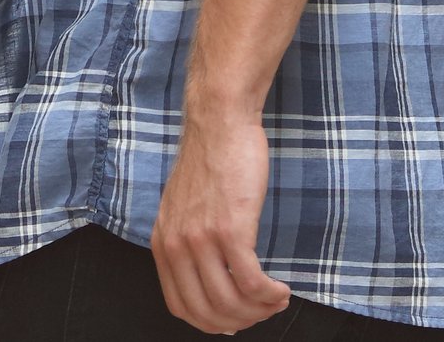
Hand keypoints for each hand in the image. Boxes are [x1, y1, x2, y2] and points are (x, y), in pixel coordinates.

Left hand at [152, 106, 290, 333]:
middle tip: (263, 311)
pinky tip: (280, 289)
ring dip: (260, 311)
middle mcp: (177, 246)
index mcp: (163, 244)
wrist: (219, 122)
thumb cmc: (211, 161)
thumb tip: (213, 293)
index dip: (212, 322)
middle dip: (241, 321)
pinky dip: (269, 295)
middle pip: (207, 313)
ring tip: (276, 299)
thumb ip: (190, 247)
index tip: (236, 318)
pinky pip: (251, 283)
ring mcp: (202, 239)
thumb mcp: (184, 209)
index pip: (181, 308)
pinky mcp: (231, 229)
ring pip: (232, 303)